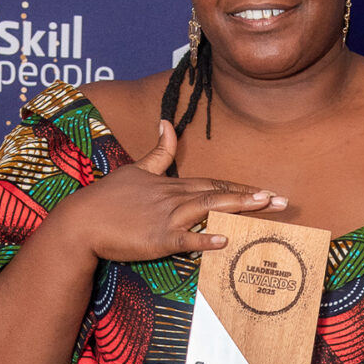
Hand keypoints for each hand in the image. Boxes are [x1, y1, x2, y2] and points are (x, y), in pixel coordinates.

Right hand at [50, 120, 285, 261]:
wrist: (80, 222)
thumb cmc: (106, 198)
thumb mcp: (134, 169)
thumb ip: (158, 151)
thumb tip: (167, 122)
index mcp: (171, 184)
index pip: (214, 183)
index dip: (242, 187)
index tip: (267, 191)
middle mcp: (173, 198)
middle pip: (219, 193)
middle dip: (252, 197)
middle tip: (283, 201)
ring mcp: (165, 218)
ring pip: (208, 208)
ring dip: (237, 207)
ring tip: (264, 207)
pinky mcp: (155, 239)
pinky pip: (184, 239)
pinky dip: (203, 239)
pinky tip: (224, 241)